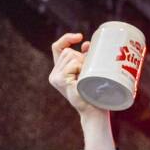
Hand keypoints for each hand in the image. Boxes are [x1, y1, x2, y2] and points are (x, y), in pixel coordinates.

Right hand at [49, 32, 114, 149]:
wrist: (95, 112)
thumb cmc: (95, 94)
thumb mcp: (90, 72)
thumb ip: (87, 59)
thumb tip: (87, 44)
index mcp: (60, 71)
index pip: (58, 47)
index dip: (67, 39)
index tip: (80, 37)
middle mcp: (54, 73)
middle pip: (68, 51)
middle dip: (82, 57)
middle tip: (91, 70)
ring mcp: (55, 77)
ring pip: (70, 56)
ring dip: (83, 63)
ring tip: (88, 78)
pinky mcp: (60, 80)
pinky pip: (72, 65)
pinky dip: (80, 68)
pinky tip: (82, 78)